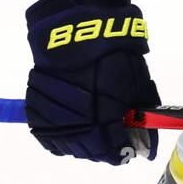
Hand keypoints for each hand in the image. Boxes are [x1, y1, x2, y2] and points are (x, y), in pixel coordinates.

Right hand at [24, 0, 158, 164]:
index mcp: (105, 117)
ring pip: (69, 147)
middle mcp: (78, 123)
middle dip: (106, 151)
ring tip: (95, 135)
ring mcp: (54, 117)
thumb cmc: (114, 54)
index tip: (130, 149)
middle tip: (114, 142)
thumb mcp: (137, 83)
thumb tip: (145, 146)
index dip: (124, 152)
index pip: (115, 151)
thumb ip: (140, 116)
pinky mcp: (37, 109)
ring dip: (84, 146)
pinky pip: (48, 137)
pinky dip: (61, 139)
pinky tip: (72, 131)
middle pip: (92, 152)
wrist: (77, 31)